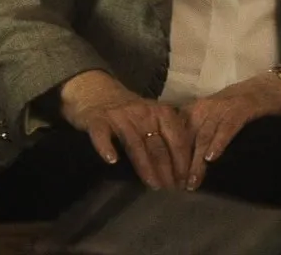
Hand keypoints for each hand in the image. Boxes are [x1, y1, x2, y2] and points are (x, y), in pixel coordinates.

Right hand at [58, 71, 194, 188]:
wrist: (94, 90)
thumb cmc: (129, 111)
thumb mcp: (152, 117)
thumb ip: (167, 136)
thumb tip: (185, 170)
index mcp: (161, 112)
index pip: (177, 140)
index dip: (183, 163)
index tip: (186, 183)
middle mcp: (142, 113)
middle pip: (158, 145)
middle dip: (167, 170)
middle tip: (171, 190)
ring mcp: (119, 116)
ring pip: (135, 144)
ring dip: (145, 166)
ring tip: (153, 185)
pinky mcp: (97, 120)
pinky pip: (102, 135)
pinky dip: (107, 147)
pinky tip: (112, 160)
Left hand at [182, 72, 280, 189]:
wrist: (265, 90)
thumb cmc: (234, 109)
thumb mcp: (209, 118)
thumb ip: (195, 135)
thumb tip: (180, 163)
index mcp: (192, 110)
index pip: (176, 135)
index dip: (171, 156)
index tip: (169, 178)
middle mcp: (202, 108)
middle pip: (187, 138)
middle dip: (182, 163)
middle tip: (180, 186)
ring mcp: (221, 108)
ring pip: (204, 136)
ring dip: (197, 160)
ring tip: (193, 180)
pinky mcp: (239, 110)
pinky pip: (226, 128)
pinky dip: (218, 143)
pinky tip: (212, 158)